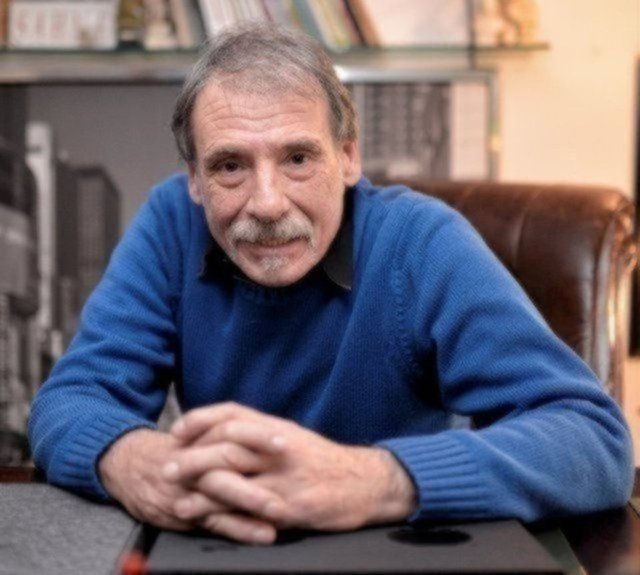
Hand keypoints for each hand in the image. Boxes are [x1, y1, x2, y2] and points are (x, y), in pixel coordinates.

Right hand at [100, 426, 280, 543]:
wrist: (129, 466)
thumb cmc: (175, 449)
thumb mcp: (196, 433)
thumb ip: (227, 434)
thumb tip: (273, 432)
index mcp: (201, 436)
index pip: (232, 430)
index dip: (258, 436)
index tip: (284, 441)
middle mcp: (195, 459)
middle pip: (228, 459)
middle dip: (260, 467)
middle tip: (288, 475)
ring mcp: (190, 487)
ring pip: (221, 492)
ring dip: (252, 501)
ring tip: (279, 511)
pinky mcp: (185, 513)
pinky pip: (215, 521)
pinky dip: (240, 528)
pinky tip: (262, 534)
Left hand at [165, 403, 416, 537]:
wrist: (365, 482)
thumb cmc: (324, 461)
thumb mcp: (293, 438)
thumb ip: (261, 436)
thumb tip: (225, 434)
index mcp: (278, 428)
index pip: (233, 414)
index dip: (202, 419)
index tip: (178, 430)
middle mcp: (279, 447)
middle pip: (228, 445)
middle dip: (193, 455)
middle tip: (167, 466)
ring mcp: (285, 477)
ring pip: (235, 477)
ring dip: (201, 486)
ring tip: (176, 497)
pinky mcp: (292, 506)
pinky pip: (250, 509)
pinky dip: (223, 513)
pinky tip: (206, 518)